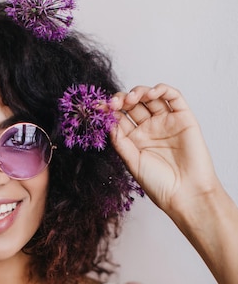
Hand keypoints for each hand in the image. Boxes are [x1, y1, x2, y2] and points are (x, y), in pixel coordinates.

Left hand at [110, 83, 218, 217]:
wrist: (185, 193)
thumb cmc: (159, 184)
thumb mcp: (132, 163)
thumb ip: (120, 142)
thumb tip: (108, 122)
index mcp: (135, 139)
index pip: (120, 118)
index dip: (109, 111)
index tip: (97, 107)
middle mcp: (150, 128)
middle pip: (133, 105)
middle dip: (122, 100)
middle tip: (114, 103)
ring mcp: (167, 122)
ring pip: (151, 97)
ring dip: (139, 92)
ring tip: (131, 99)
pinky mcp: (184, 118)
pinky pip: (173, 97)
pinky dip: (162, 89)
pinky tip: (151, 94)